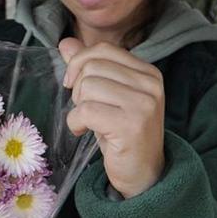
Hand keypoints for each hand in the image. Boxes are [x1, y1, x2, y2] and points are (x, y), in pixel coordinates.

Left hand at [59, 37, 166, 198]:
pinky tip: (83, 132)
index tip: (73, 84)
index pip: (103, 50)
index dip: (79, 62)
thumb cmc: (122, 133)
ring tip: (88, 122)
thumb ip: (89, 67)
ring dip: (78, 107)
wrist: (142, 174)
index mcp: (148, 72)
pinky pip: (86, 111)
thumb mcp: (106, 96)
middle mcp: (150, 84)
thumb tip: (66, 43)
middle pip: (92, 67)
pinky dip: (76, 122)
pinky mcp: (131, 125)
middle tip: (86, 110)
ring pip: (88, 87)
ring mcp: (144, 104)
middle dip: (78, 89)